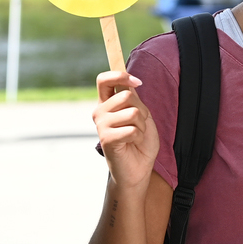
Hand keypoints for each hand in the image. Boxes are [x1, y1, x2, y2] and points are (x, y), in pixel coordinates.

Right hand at [92, 71, 157, 193]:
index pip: (104, 79)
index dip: (120, 75)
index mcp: (107, 103)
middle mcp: (100, 112)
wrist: (138, 168)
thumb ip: (133, 98)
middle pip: (127, 95)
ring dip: (142, 125)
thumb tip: (129, 81)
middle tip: (139, 125)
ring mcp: (101, 125)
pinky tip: (132, 144)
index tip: (137, 82)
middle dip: (142, 110)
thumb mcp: (141, 114)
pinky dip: (139, 136)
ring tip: (136, 135)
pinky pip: (132, 129)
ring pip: (133, 112)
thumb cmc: (140, 141)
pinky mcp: (106, 139)